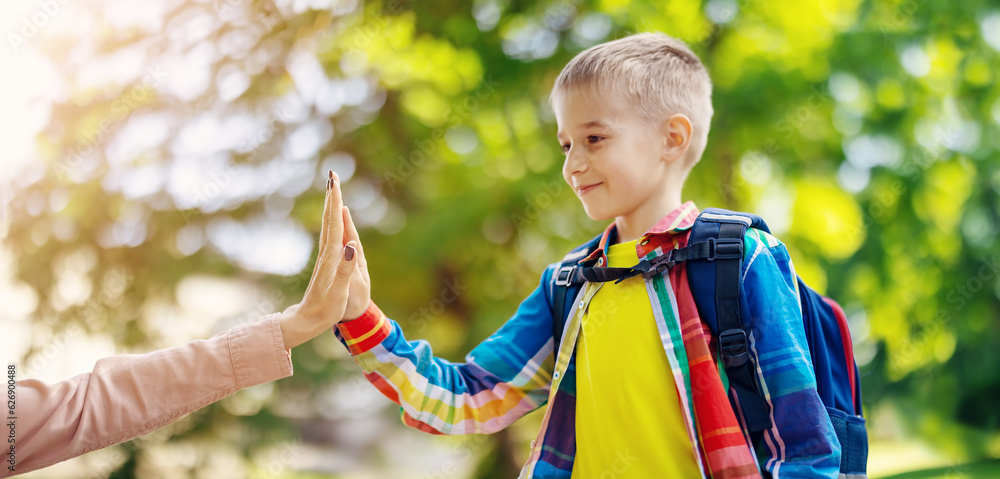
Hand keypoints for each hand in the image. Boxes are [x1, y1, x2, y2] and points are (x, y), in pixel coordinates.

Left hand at [278, 171, 358, 348]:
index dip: (335, 202)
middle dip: (332, 196)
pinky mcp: (326, 262)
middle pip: (329, 218)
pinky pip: (330, 234)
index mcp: (331, 256)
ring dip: (331, 206)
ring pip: (328, 224)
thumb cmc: (325, 309)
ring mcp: (325, 256)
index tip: (334, 181)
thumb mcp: (338, 292)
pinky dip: (332, 221)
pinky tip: (334, 219)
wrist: (307, 320)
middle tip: (333, 175)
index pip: (334, 223)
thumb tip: (350, 245)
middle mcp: (326, 252)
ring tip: (334, 190)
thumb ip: (345, 269)